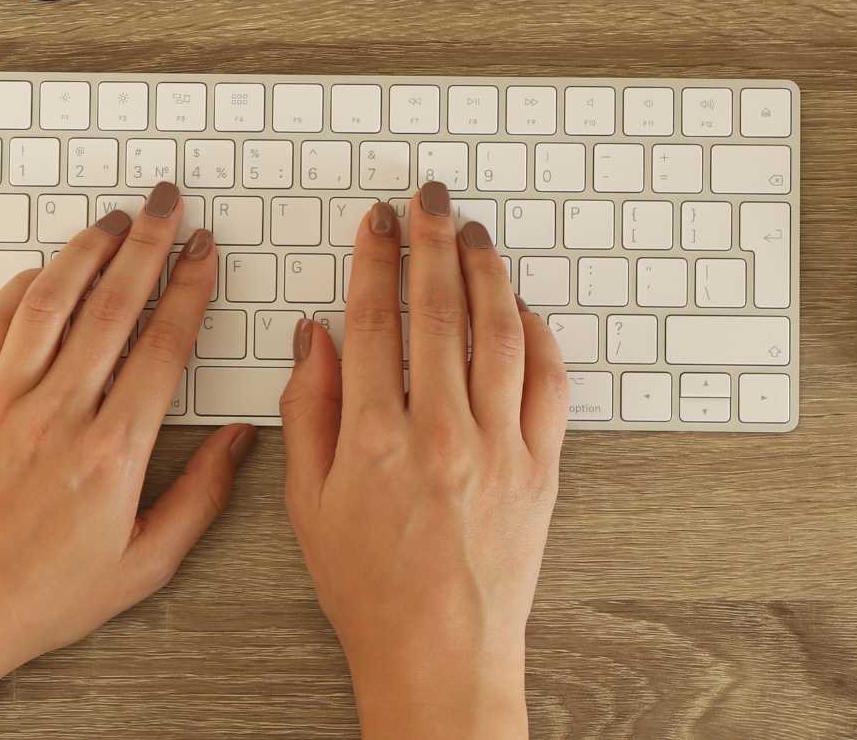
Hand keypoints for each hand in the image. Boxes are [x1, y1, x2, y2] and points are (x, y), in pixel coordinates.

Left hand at [0, 180, 253, 708]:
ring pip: (51, 301)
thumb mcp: (145, 563)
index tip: (204, 251)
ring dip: (86, 250)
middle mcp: (60, 415)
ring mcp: (5, 402)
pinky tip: (48, 271)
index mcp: (114, 452)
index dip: (190, 288)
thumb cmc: (46, 594)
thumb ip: (202, 496)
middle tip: (166, 203)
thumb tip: (240, 438)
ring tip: (113, 221)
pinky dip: (22, 288)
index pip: (163, 346)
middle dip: (146, 244)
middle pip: (113, 306)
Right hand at [280, 182, 568, 739]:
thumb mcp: (308, 503)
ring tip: (474, 237)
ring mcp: (498, 450)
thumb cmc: (369, 588)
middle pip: (438, 312)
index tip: (377, 224)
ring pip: (498, 334)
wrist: (440, 654)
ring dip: (487, 273)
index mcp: (373, 442)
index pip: (373, 321)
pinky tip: (521, 308)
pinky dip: (537, 336)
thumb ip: (310, 412)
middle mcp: (440, 436)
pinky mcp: (542, 469)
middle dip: (432, 243)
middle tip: (430, 202)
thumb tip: (317, 337)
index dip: (374, 260)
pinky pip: (548, 384)